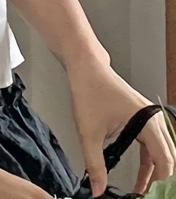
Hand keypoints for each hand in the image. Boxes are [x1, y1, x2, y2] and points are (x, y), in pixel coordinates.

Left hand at [68, 60, 175, 196]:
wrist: (85, 67)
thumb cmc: (89, 90)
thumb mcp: (88, 132)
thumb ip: (94, 163)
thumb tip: (98, 189)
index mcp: (147, 121)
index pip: (164, 161)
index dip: (158, 183)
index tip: (147, 197)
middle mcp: (153, 119)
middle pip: (167, 158)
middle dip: (158, 180)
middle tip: (144, 196)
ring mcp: (149, 117)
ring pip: (160, 151)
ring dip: (153, 171)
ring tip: (141, 190)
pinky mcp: (141, 116)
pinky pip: (151, 143)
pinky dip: (147, 159)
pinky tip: (139, 173)